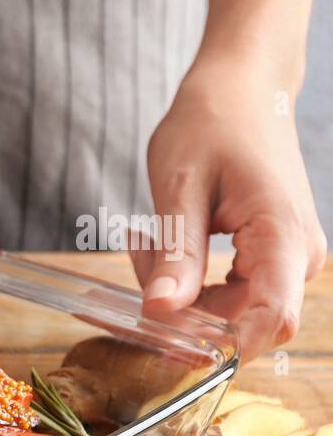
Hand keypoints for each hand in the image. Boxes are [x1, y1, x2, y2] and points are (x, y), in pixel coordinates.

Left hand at [133, 65, 326, 362]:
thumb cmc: (212, 122)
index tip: (166, 345)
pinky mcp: (272, 257)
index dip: (222, 348)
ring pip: (225, 311)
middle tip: (139, 251)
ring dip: (177, 289)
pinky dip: (186, 279)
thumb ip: (176, 253)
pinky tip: (160, 243)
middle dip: (178, 308)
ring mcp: (288, 258)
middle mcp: (296, 256)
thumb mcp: (179, 187)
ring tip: (147, 237)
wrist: (243, 87)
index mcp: (282, 236)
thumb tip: (160, 312)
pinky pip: (226, 293)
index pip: (271, 320)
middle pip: (236, 322)